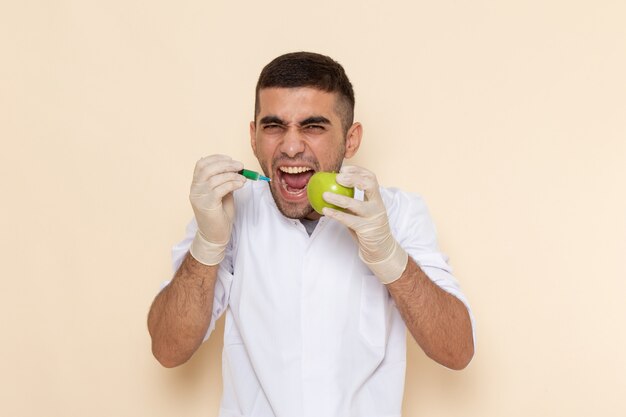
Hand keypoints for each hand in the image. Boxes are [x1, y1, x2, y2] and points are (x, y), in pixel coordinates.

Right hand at [189, 155, 244, 264]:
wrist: (214, 236)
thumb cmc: (219, 216)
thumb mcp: (223, 194)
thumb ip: (224, 181)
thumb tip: (235, 168)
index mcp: (196, 185)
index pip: (201, 164)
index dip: (216, 158)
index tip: (230, 159)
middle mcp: (195, 189)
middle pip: (207, 168)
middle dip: (226, 164)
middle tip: (240, 166)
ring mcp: (199, 197)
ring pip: (214, 178)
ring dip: (232, 175)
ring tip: (243, 179)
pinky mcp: (207, 205)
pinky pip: (220, 189)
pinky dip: (232, 183)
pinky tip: (240, 185)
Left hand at [321, 165, 407, 283]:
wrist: (381, 249)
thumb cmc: (367, 227)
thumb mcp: (363, 211)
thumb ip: (353, 200)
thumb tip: (332, 187)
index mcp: (377, 199)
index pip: (371, 178)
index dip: (358, 170)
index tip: (344, 169)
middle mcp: (377, 205)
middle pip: (369, 185)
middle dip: (353, 178)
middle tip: (337, 177)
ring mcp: (372, 217)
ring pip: (355, 204)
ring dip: (338, 198)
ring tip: (324, 194)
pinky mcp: (366, 229)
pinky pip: (348, 220)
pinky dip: (335, 214)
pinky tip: (324, 211)